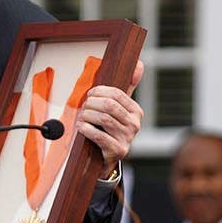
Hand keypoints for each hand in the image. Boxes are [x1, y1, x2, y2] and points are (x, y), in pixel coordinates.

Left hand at [78, 60, 143, 177]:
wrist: (108, 158)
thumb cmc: (111, 129)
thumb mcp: (120, 108)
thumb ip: (128, 87)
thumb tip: (140, 64)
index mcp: (136, 112)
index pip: (117, 93)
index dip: (99, 91)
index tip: (90, 94)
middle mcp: (135, 125)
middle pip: (109, 105)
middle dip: (92, 103)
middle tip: (84, 106)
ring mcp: (127, 139)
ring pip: (103, 119)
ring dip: (87, 115)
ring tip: (82, 117)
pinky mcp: (117, 151)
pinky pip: (99, 136)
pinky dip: (86, 129)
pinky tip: (81, 127)